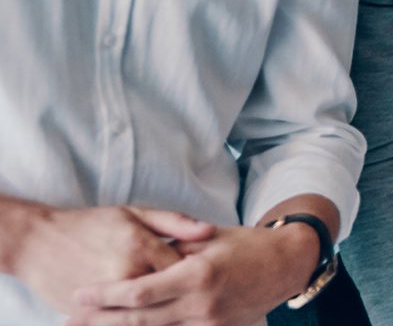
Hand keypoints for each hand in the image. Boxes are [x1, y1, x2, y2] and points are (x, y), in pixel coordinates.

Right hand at [0, 204, 212, 314]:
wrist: (38, 242)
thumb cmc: (92, 224)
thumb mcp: (136, 214)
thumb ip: (175, 223)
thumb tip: (210, 231)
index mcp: (142, 249)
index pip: (186, 268)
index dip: (204, 274)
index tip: (218, 275)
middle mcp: (127, 275)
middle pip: (172, 297)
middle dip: (191, 300)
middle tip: (205, 299)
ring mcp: (108, 299)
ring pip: (150, 317)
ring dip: (170, 318)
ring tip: (186, 311)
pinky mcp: (90, 315)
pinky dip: (143, 325)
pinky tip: (160, 321)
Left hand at [67, 224, 317, 325]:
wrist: (288, 265)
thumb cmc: (247, 244)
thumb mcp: (207, 238)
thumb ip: (171, 248)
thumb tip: (136, 257)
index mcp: (197, 274)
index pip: (140, 292)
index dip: (105, 297)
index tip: (79, 296)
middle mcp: (202, 303)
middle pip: (139, 320)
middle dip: (100, 321)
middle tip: (70, 322)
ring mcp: (210, 322)